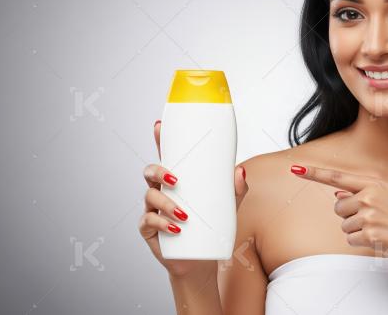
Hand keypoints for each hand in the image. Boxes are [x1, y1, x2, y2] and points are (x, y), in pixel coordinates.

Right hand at [138, 120, 249, 278]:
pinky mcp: (149, 230)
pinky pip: (148, 221)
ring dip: (165, 203)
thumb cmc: (210, 226)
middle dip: (159, 171)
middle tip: (176, 179)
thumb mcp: (227, 206)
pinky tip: (175, 228)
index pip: (166, 155)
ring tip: (183, 214)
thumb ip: (236, 189)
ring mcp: (153, 209)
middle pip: (150, 172)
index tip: (159, 126)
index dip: (159, 140)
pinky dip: (161, 223)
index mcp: (177, 180)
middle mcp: (161, 191)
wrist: (201, 260)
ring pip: (150, 196)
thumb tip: (240, 171)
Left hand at [289, 164, 387, 265]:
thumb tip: (337, 197)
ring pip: (344, 226)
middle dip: (349, 216)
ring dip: (356, 230)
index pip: (337, 177)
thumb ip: (362, 194)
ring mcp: (368, 215)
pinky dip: (361, 242)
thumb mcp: (387, 196)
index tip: (295, 168)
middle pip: (338, 209)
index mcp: (373, 183)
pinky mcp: (369, 234)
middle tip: (371, 219)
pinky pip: (351, 240)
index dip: (314, 173)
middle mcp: (368, 196)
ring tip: (378, 228)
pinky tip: (378, 238)